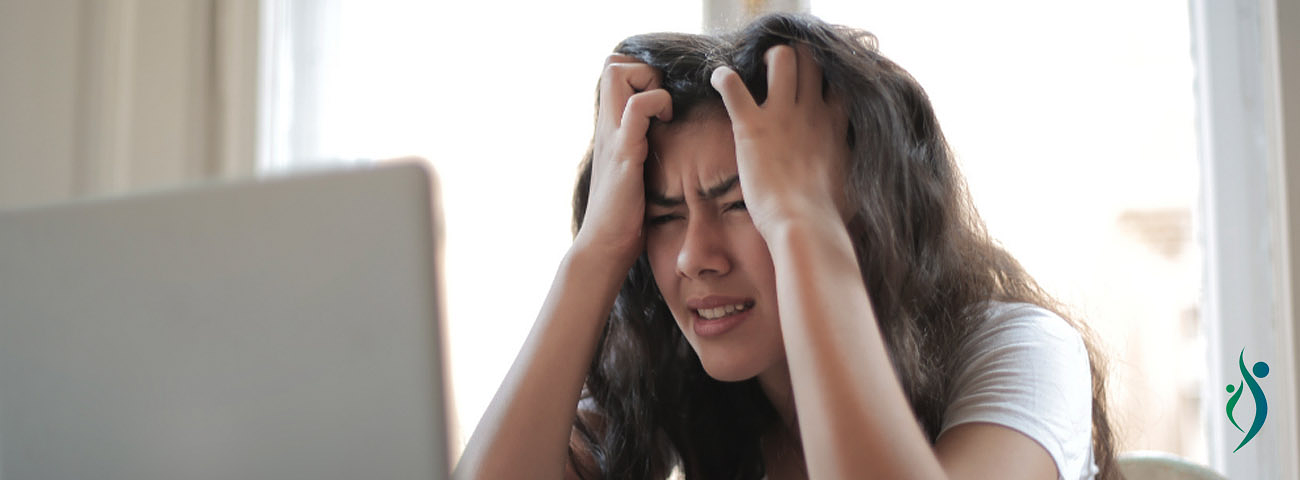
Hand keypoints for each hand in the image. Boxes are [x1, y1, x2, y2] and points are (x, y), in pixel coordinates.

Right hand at [573, 55, 672, 268]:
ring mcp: (613, 137)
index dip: (640, 73)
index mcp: (610, 129)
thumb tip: (664, 141)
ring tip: (663, 113)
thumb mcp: (632, 172)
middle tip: (662, 102)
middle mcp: (607, 126)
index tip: (661, 101)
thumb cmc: (624, 216)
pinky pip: (636, 108)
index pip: (613, 70)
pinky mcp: (624, 153)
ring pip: (618, 74)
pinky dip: (656, 104)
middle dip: (643, 70)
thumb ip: (640, 149)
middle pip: (612, 63)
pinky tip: (665, 125)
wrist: (605, 246)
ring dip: (649, 82)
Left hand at [710, 43, 849, 236]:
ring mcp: (781, 115)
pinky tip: (718, 79)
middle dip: (797, 57)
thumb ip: (849, 166)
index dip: (826, 75)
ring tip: (756, 70)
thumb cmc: (828, 215)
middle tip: (780, 72)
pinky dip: (722, 77)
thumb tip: (853, 175)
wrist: (804, 225)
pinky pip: (732, 85)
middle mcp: (811, 111)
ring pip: (781, 57)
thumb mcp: (852, 184)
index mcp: (834, 124)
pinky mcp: (752, 126)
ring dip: (766, 59)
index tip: (814, 84)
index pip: (838, 80)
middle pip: (811, 59)